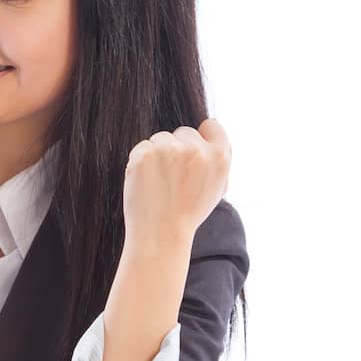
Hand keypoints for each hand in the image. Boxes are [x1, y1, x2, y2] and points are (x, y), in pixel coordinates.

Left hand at [123, 117, 231, 244]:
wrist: (161, 234)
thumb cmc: (188, 213)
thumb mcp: (216, 187)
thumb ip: (216, 158)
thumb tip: (210, 126)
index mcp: (220, 157)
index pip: (211, 125)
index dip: (201, 137)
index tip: (192, 153)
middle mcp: (196, 150)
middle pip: (183, 132)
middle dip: (177, 149)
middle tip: (174, 178)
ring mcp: (169, 150)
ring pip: (161, 138)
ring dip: (157, 154)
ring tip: (160, 183)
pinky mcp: (145, 155)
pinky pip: (142, 147)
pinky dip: (140, 162)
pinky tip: (146, 182)